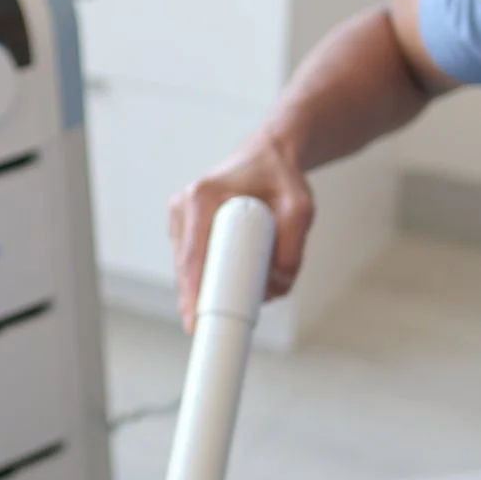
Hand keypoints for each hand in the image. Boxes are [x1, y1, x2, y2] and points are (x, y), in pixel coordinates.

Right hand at [167, 131, 314, 329]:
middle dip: (206, 298)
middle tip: (234, 322)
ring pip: (188, 268)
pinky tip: (234, 277)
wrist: (268, 156)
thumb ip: (294, 248)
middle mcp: (184, 205)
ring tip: (251, 285)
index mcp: (202, 197)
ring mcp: (180, 216)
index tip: (195, 323)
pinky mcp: (184, 226)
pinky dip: (211, 274)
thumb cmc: (280, 176)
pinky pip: (192, 261)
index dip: (192, 294)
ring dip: (213, 285)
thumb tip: (276, 286)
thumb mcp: (300, 208)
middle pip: (185, 269)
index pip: (191, 257)